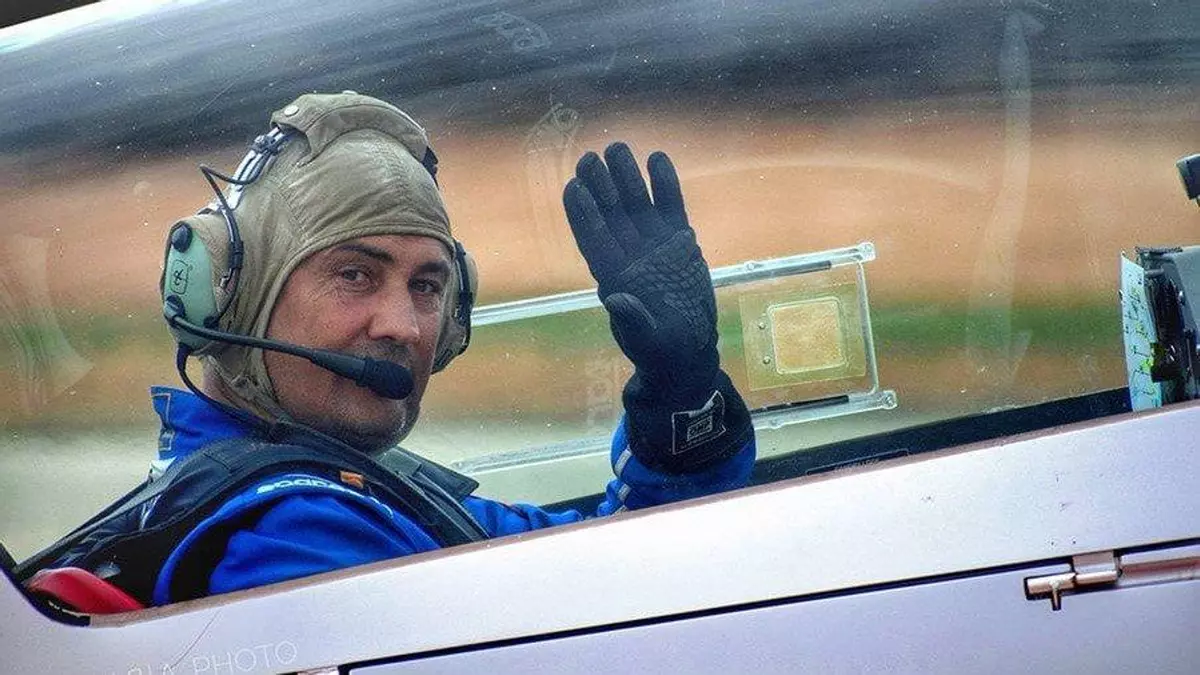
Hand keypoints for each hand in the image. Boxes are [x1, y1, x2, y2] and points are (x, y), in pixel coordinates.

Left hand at [563, 143, 748, 472]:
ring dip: (627, 177)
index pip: (593, 239)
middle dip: (599, 187)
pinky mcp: (679, 243)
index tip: (572, 187)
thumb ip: (632, 321)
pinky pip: (671, 207)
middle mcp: (630, 256)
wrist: (688, 351)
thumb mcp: (648, 341)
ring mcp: (654, 246)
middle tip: (588, 157)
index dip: (582, 214)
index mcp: (614, 278)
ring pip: (637, 205)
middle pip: (611, 215)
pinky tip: (657, 158)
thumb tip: (614, 298)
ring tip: (617, 147)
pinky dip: (665, 184)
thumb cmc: (661, 352)